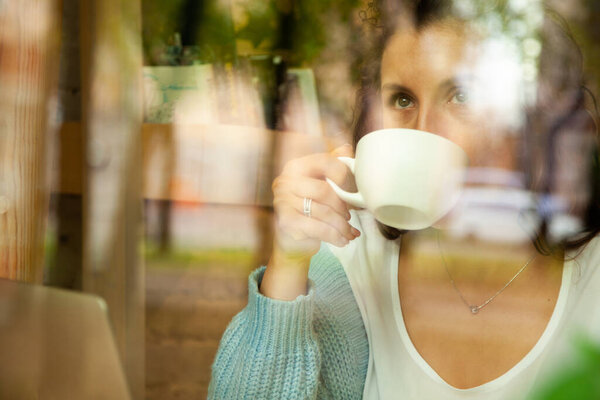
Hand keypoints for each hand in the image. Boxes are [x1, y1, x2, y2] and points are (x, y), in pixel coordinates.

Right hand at [271, 143, 360, 258]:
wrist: (290, 238)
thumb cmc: (308, 206)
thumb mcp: (319, 183)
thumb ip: (331, 165)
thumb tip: (346, 148)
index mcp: (296, 166)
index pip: (325, 162)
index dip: (343, 175)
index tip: (353, 190)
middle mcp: (286, 180)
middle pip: (324, 190)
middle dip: (342, 206)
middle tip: (350, 216)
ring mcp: (283, 201)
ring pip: (322, 212)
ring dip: (341, 225)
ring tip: (350, 232)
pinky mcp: (286, 221)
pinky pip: (317, 228)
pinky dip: (333, 236)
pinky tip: (341, 240)